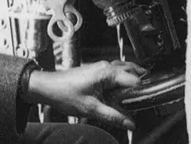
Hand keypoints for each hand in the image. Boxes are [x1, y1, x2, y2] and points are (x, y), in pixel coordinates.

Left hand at [23, 60, 146, 130]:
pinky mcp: (97, 71)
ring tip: (134, 98)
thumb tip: (129, 123)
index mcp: (107, 72)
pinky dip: (122, 82)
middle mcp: (106, 66)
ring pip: (124, 71)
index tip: (142, 106)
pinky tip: (121, 93)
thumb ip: (113, 116)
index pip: (134, 80)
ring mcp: (101, 67)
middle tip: (140, 103)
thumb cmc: (64, 93)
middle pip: (132, 73)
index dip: (140, 93)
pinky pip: (116, 73)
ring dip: (131, 83)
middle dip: (138, 87)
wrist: (48, 87)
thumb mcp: (91, 109)